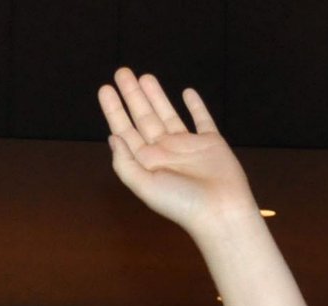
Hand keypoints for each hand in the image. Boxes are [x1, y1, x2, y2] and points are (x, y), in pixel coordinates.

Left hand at [98, 68, 256, 238]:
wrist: (221, 211)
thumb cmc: (182, 204)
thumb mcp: (144, 186)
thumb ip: (125, 163)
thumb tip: (113, 137)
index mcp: (148, 162)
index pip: (126, 131)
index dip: (115, 110)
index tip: (105, 89)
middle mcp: (166, 152)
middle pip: (144, 117)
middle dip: (132, 95)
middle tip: (122, 72)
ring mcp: (189, 146)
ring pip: (168, 114)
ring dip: (157, 96)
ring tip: (145, 76)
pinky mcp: (212, 143)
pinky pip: (202, 120)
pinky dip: (196, 106)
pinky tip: (187, 92)